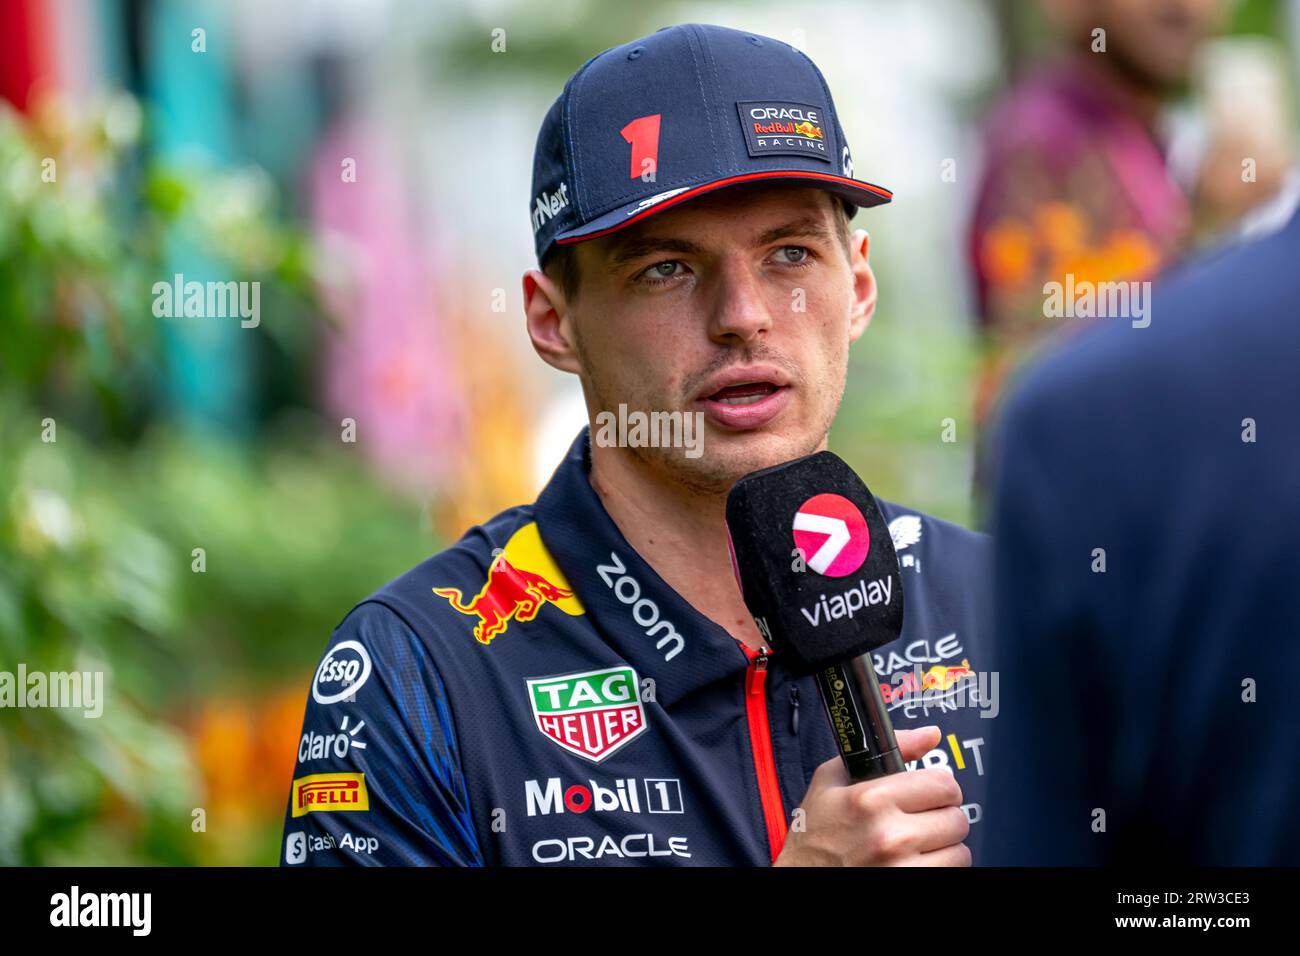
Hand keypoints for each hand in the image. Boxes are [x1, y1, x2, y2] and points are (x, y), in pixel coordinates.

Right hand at [773, 726, 970, 865]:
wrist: (799, 876)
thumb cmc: (815, 832)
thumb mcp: (833, 779)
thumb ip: (888, 749)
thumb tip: (931, 735)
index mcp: (872, 799)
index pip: (943, 784)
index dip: (939, 786)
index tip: (929, 792)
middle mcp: (890, 836)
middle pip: (956, 818)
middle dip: (941, 816)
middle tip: (920, 820)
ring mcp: (901, 868)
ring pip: (959, 850)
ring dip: (942, 846)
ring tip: (916, 844)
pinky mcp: (909, 886)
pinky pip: (953, 873)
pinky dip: (940, 866)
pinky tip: (916, 861)